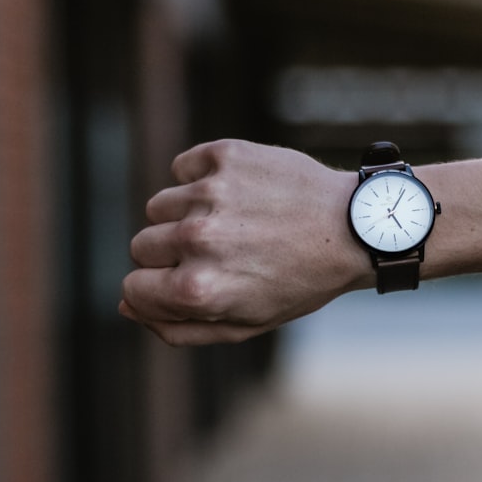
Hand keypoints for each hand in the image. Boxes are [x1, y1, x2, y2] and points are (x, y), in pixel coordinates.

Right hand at [120, 139, 369, 344]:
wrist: (353, 227)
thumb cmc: (301, 281)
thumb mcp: (246, 323)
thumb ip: (180, 326)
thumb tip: (128, 306)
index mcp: (198, 290)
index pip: (131, 288)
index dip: (156, 289)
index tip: (184, 282)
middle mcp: (198, 240)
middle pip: (141, 245)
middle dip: (171, 253)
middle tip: (222, 252)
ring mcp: (210, 193)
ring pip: (159, 205)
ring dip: (186, 215)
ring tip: (234, 222)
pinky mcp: (225, 156)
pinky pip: (183, 168)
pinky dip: (202, 178)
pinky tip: (239, 193)